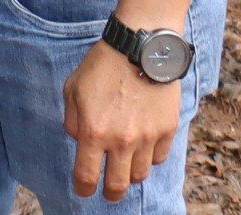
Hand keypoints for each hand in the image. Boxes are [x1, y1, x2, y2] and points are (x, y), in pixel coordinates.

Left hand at [64, 40, 183, 200]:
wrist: (140, 46)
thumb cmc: (102, 65)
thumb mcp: (73, 89)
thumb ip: (72, 120)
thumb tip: (78, 140)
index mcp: (93, 132)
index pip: (87, 176)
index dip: (84, 189)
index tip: (84, 191)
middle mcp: (121, 141)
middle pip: (118, 185)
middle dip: (111, 194)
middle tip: (109, 193)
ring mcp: (147, 137)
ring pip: (140, 175)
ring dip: (131, 174)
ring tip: (126, 168)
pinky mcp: (168, 130)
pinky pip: (159, 158)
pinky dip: (150, 157)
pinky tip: (143, 147)